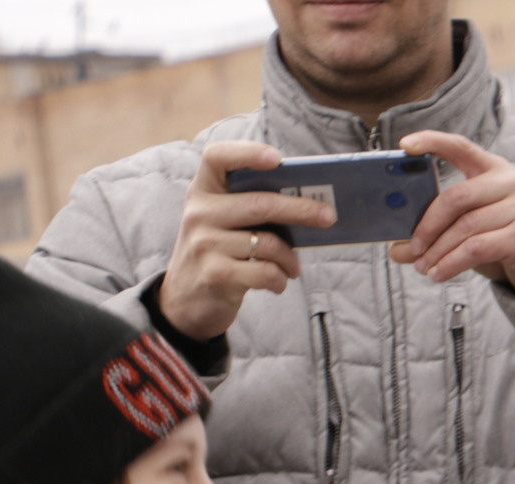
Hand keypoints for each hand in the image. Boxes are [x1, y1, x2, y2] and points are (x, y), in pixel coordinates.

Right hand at [156, 141, 336, 341]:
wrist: (186, 299)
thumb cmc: (220, 253)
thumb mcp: (224, 223)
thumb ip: (251, 208)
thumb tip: (310, 204)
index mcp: (203, 191)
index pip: (216, 157)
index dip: (247, 153)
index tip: (277, 158)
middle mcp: (199, 213)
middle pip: (260, 204)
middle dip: (301, 210)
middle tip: (328, 217)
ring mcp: (205, 244)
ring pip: (268, 243)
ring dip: (291, 258)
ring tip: (293, 267)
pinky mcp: (216, 274)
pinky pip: (266, 272)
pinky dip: (280, 279)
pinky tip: (278, 281)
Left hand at [393, 131, 514, 297]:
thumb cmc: (505, 237)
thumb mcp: (472, 226)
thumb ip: (437, 231)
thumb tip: (397, 250)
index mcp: (494, 169)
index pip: (460, 147)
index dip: (432, 142)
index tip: (405, 147)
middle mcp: (511, 182)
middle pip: (456, 198)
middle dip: (427, 225)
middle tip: (410, 247)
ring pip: (465, 228)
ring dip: (438, 251)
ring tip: (423, 267)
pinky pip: (477, 249)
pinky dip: (452, 263)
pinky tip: (440, 273)